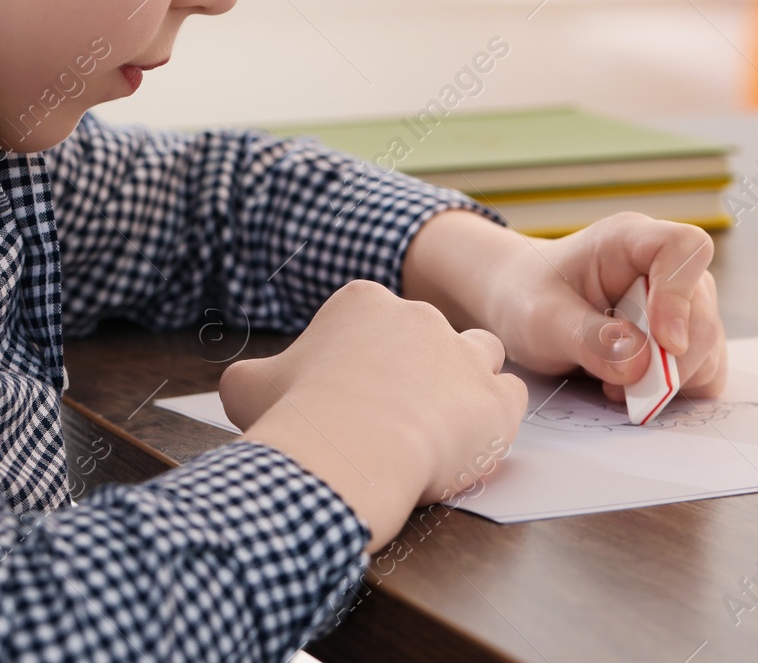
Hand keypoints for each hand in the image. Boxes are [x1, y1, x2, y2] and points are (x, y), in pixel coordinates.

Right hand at [221, 279, 527, 551]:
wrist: (344, 455)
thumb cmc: (297, 417)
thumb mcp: (249, 388)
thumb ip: (254, 377)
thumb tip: (247, 384)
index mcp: (363, 302)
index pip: (374, 321)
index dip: (364, 358)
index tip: (351, 393)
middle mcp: (420, 316)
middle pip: (425, 335)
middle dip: (413, 370)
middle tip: (390, 416)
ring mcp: (463, 356)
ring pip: (480, 352)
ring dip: (465, 379)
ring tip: (439, 421)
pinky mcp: (495, 401)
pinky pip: (510, 395)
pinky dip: (495, 416)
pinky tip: (469, 440)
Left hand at [403, 210, 726, 403]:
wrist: (520, 304)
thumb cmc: (528, 297)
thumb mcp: (542, 318)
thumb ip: (589, 338)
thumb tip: (640, 363)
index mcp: (629, 241)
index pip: (684, 248)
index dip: (681, 295)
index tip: (663, 342)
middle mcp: (665, 268)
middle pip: (702, 313)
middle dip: (669, 362)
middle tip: (619, 387)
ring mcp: (680, 303)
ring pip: (708, 347)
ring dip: (670, 380)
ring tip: (616, 387)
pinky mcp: (682, 338)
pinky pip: (704, 370)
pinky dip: (676, 391)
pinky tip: (633, 389)